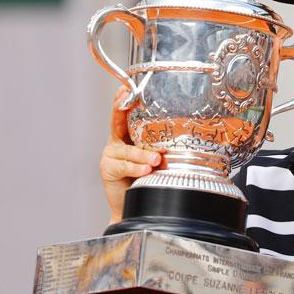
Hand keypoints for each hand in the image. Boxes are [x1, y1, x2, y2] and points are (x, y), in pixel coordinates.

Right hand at [99, 86, 162, 221]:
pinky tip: (147, 170)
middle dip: (125, 109)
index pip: (125, 113)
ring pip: (128, 149)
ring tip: (157, 159)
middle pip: (118, 121)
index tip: (126, 87)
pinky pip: (124, 165)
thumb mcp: (159, 159)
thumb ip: (163, 149)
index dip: (124, 99)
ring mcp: (111, 154)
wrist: (137, 207)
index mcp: (129, 134)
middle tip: (135, 102)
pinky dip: (137, 167)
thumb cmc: (150, 178)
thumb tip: (185, 141)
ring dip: (144, 154)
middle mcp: (118, 140)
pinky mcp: (108, 168)